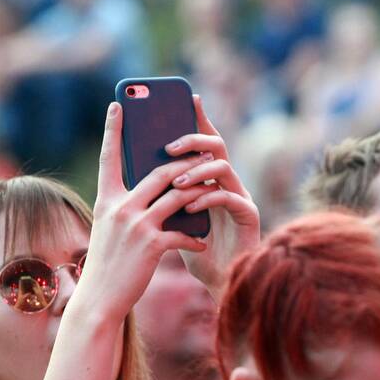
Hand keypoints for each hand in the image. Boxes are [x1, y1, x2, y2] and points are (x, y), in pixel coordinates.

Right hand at [74, 102, 213, 320]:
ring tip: (214, 187)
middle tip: (204, 154)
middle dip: (186, 162)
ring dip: (200, 191)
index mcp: (106, 199)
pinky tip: (201, 241)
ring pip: (178, 196)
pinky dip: (194, 236)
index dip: (112, 129)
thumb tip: (156, 189)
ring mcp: (136, 225)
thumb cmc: (108, 264)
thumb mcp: (110, 228)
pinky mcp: (152, 244)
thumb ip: (126, 206)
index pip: (108, 157)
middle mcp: (120, 207)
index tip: (117, 104)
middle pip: (160, 172)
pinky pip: (183, 231)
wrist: (100, 299)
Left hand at [167, 96, 260, 296]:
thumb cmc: (192, 248)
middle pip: (215, 146)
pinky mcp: (248, 215)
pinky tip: (190, 206)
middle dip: (192, 140)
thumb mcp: (171, 216)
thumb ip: (160, 193)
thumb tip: (130, 167)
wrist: (217, 281)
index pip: (204, 141)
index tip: (188, 97)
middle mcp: (228, 181)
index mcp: (209, 178)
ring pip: (222, 167)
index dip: (199, 118)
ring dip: (196, 172)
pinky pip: (229, 197)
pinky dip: (207, 198)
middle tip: (167, 145)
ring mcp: (240, 196)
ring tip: (174, 182)